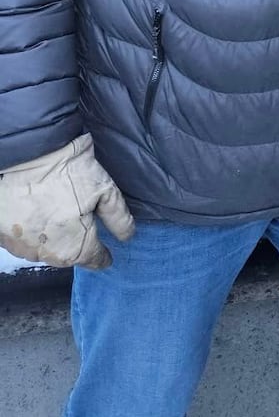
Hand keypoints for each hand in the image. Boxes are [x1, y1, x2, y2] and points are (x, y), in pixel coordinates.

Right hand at [0, 135, 134, 269]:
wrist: (23, 156)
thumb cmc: (65, 172)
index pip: (96, 260)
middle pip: (70, 255)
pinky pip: (25, 239)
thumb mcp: (104, 189)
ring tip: (57, 209)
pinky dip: (33, 228)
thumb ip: (118, 217)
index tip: (107, 253)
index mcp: (76, 250)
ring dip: (54, 235)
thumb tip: (127, 236)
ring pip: (46, 249)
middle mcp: (49, 257)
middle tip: (79, 217)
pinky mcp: (4, 238)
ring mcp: (24, 249)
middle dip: (78, 241)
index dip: (104, 255)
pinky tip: (37, 209)